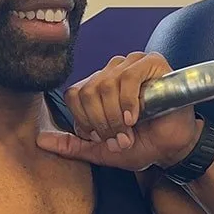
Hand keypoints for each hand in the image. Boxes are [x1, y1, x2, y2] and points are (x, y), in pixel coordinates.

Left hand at [37, 52, 199, 170]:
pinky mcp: (152, 63)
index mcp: (97, 87)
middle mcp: (112, 72)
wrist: (172, 147)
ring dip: (116, 115)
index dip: (84, 120)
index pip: (74, 94)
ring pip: (105, 84)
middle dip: (101, 122)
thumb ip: (72, 145)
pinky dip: (129, 101)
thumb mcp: (101, 149)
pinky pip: (129, 77)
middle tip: (118, 137)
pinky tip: (136, 116)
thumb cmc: (141, 144)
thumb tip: (41, 140)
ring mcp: (132, 65)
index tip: (102, 137)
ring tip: (129, 129)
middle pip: (88, 90)